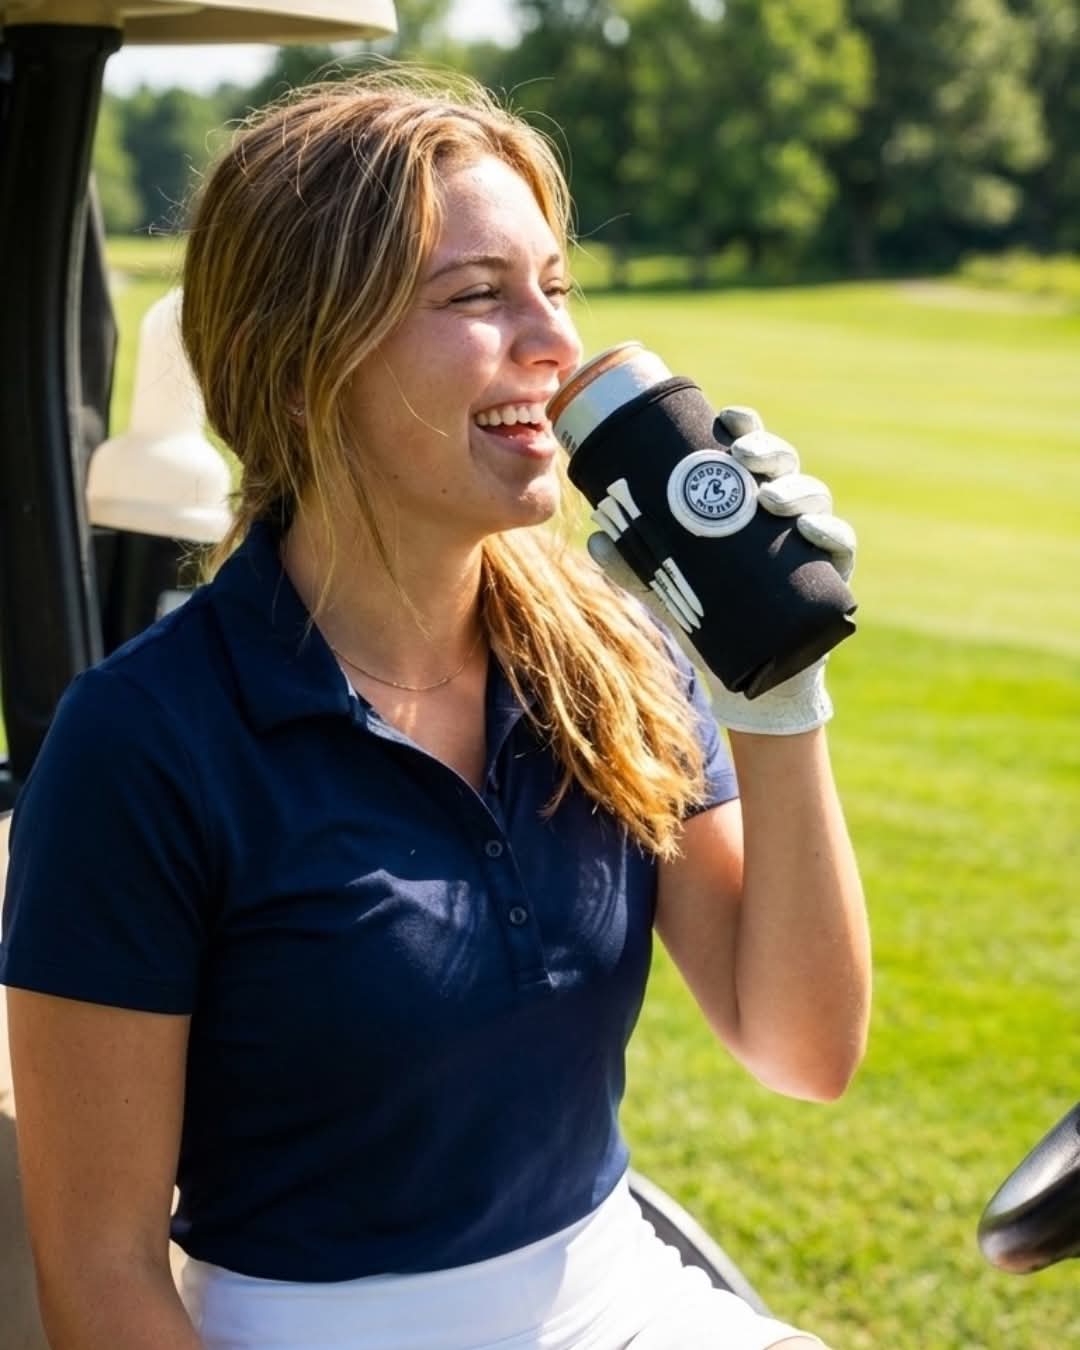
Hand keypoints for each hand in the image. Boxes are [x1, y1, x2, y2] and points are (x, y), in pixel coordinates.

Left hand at [587, 405, 855, 734]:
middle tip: (743, 457)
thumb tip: (593, 539)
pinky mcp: (832, 573)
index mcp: (743, 498)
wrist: (747, 677)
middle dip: (767, 450)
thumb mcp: (665, 588)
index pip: (747, 448)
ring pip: (813, 496)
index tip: (726, 418)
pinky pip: (839, 544)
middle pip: (782, 462)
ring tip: (770, 498)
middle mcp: (780, 509)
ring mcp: (808, 538)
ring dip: (795, 489)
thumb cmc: (707, 616)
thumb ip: (632, 566)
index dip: (743, 426)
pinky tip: (811, 530)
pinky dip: (830, 532)